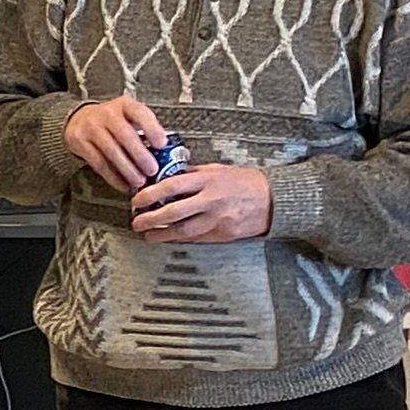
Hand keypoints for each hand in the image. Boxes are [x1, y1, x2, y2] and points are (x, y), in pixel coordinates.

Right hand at [62, 94, 169, 190]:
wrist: (79, 119)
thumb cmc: (112, 121)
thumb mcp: (129, 117)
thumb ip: (146, 130)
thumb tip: (165, 154)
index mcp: (125, 105)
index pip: (140, 113)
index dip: (152, 129)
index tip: (161, 144)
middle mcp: (107, 114)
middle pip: (125, 135)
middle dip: (140, 155)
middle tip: (152, 170)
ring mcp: (92, 127)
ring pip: (111, 151)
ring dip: (127, 169)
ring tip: (138, 180)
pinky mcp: (80, 142)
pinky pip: (98, 163)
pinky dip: (112, 176)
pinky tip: (123, 184)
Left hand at [130, 163, 271, 241]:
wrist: (273, 199)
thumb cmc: (244, 181)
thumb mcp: (218, 169)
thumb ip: (193, 173)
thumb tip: (167, 176)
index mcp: (207, 180)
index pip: (171, 186)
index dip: (150, 194)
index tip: (136, 200)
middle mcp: (211, 200)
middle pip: (173, 212)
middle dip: (150, 218)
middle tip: (135, 221)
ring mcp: (217, 219)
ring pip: (183, 231)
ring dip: (162, 234)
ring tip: (147, 234)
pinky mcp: (223, 234)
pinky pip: (197, 238)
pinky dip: (180, 239)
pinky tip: (168, 238)